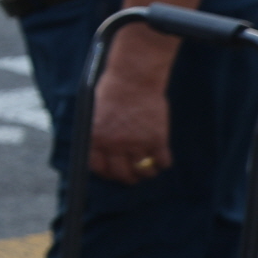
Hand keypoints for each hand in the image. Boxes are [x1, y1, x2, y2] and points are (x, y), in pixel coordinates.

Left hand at [88, 62, 174, 184]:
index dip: (106, 173)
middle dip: (127, 178)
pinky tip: (161, 159)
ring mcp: (137, 143)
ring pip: (143, 171)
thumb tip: (100, 152)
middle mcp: (115, 144)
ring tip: (148, 169)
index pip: (98, 168)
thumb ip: (97, 134)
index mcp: (96, 138)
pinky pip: (163, 161)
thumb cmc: (111, 92)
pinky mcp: (157, 138)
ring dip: (146, 173)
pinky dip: (163, 164)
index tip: (112, 173)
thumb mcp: (94, 114)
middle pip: (121, 174)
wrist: (133, 79)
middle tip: (133, 176)